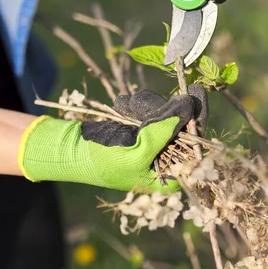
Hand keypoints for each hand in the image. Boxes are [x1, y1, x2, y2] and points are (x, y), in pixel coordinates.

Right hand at [18, 85, 208, 192]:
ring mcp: (153, 143)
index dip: (197, 118)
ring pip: (164, 113)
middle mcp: (165, 160)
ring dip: (144, 106)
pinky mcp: (142, 129)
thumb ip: (165, 130)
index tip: (196, 92)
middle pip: (180, 125)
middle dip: (161, 110)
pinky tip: (121, 106)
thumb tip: (189, 107)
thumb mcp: (137, 150)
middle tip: (140, 103)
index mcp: (169, 176)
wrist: (70, 150)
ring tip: (123, 108)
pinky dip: (135, 105)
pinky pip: (149, 110)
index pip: (195, 145)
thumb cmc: (103, 160)